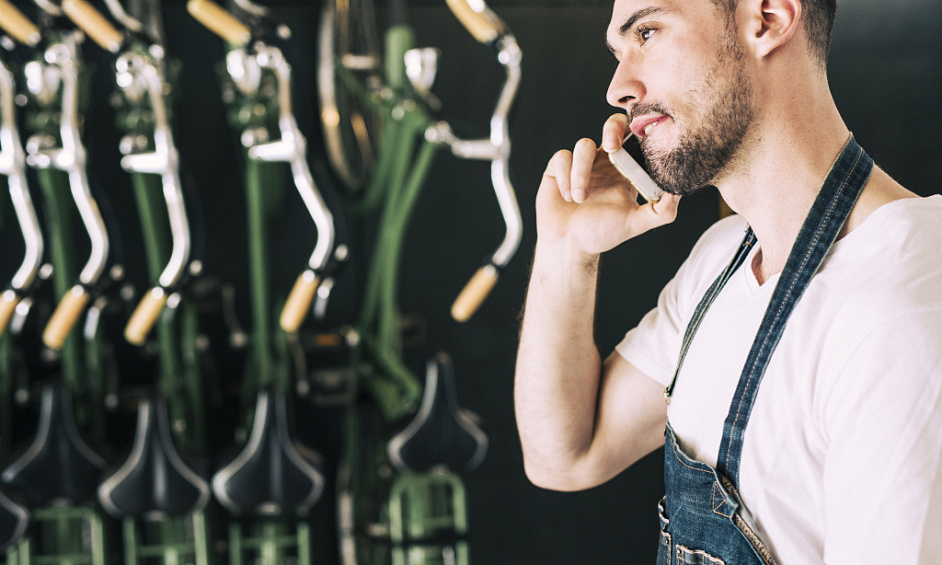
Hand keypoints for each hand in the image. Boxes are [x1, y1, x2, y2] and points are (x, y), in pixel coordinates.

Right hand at [536, 114, 680, 256]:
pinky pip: (562, 157)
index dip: (639, 130)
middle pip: (613, 125)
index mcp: (626, 169)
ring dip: (582, 171)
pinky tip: (568, 197)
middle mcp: (605, 161)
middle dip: (612, 129)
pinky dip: (566, 176)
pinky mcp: (559, 168)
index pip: (636, 139)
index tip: (642, 139)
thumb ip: (660, 211)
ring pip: (584, 145)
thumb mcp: (635, 223)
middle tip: (612, 147)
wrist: (569, 246)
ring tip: (580, 198)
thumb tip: (680, 191)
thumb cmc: (602, 234)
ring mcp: (581, 163)